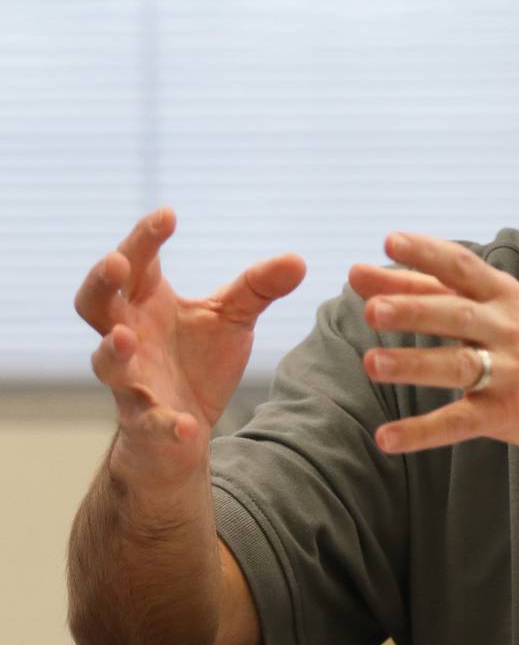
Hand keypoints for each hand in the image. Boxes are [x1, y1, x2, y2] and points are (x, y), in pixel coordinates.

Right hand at [74, 207, 305, 485]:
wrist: (183, 430)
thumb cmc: (197, 360)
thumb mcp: (231, 317)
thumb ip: (259, 287)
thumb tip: (298, 259)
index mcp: (145, 302)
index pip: (136, 262)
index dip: (145, 238)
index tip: (169, 214)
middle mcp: (128, 336)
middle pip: (95, 304)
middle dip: (101, 282)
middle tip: (116, 261)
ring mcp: (131, 380)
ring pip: (106, 363)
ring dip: (112, 350)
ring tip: (125, 337)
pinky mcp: (145, 421)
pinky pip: (148, 422)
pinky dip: (165, 424)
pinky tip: (185, 425)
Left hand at [348, 232, 518, 463]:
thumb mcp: (507, 308)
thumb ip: (436, 290)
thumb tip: (367, 274)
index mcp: (506, 297)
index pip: (463, 267)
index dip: (427, 252)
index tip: (389, 240)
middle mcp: (507, 329)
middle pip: (457, 314)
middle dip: (414, 310)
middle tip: (372, 309)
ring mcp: (510, 373)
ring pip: (457, 366)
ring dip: (414, 364)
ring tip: (373, 364)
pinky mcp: (508, 414)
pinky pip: (460, 422)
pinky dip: (422, 432)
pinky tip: (387, 437)